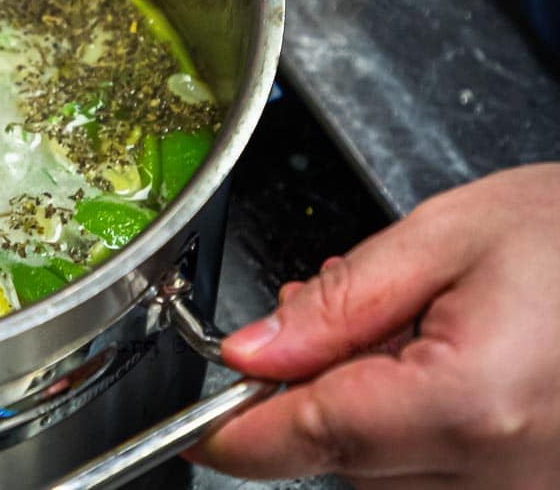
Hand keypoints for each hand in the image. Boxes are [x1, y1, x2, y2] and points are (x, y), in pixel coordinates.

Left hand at [189, 163, 559, 488]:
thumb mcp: (445, 235)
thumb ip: (339, 302)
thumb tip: (249, 354)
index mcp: (468, 401)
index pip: (313, 439)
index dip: (240, 438)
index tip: (196, 434)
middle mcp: (504, 475)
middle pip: (343, 460)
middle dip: (313, 396)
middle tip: (343, 316)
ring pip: (385, 475)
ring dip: (366, 412)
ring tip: (417, 330)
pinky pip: (440, 480)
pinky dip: (414, 430)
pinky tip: (444, 367)